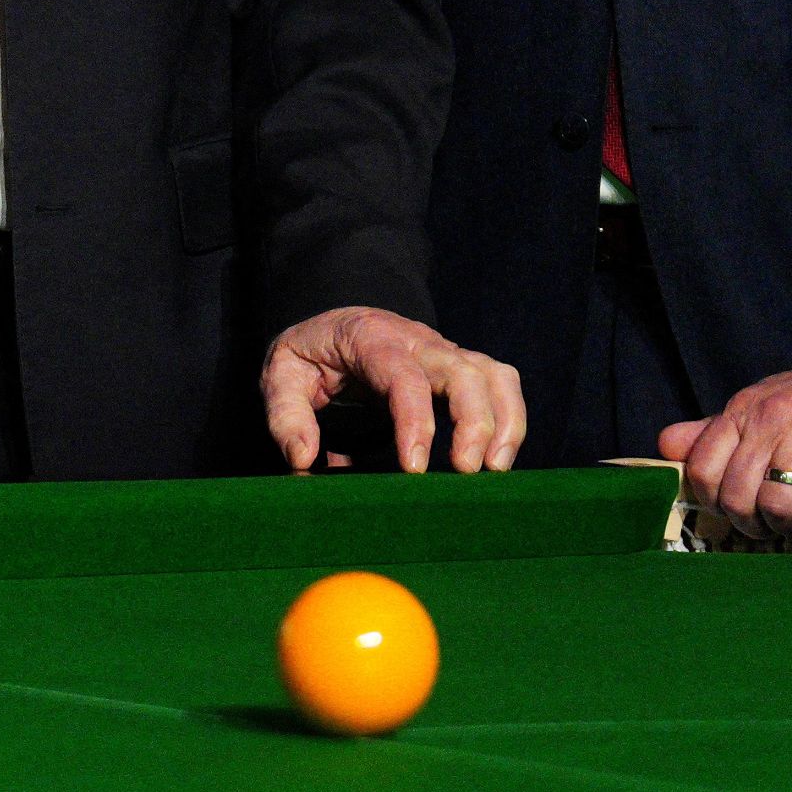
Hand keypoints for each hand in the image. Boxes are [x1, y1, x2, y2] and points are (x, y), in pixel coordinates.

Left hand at [262, 307, 523, 473]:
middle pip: (462, 371)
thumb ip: (287, 415)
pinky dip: (511, 418)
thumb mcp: (281, 374)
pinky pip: (499, 383)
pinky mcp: (460, 369)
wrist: (335, 320)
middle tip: (466, 472)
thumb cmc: (310, 353)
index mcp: (370, 339)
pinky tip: (500, 459)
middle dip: (473, 421)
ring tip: (496, 469)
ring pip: (492, 374)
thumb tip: (303, 459)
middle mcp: (417, 341)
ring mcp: (444, 353)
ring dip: (505, 420)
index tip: (414, 469)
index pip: (403, 377)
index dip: (415, 422)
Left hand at [657, 368, 791, 538]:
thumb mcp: (760, 406)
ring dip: (786, 523)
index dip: (713, 501)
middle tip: (769, 523)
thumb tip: (665, 446)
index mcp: (744, 409)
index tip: (732, 508)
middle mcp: (771, 418)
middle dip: (750, 522)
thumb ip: (712, 431)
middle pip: (737, 496)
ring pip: (774, 505)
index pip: (702, 469)